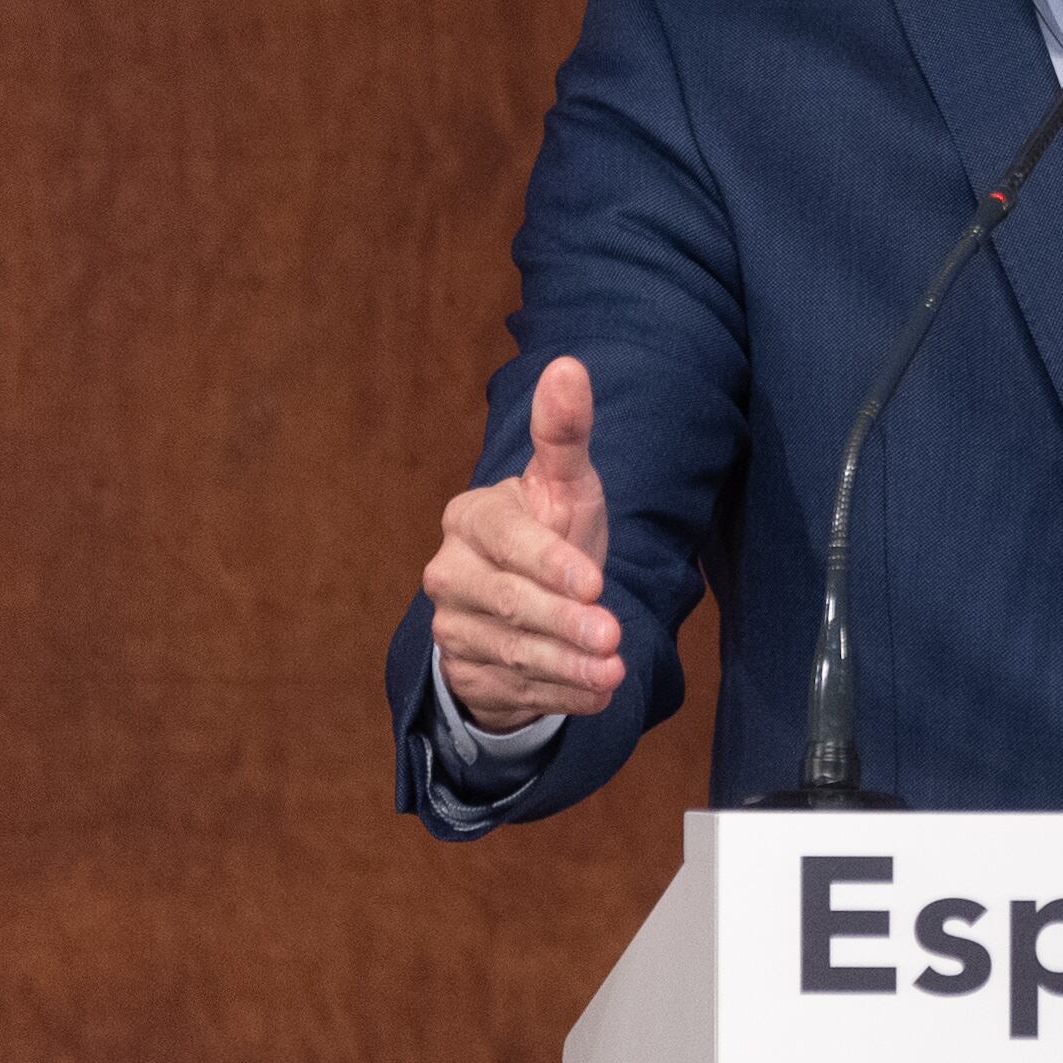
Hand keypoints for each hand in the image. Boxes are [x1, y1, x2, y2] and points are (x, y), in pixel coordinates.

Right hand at [424, 355, 626, 731]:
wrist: (532, 599)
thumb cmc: (553, 528)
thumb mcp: (567, 484)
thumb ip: (565, 433)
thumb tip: (568, 367)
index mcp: (471, 519)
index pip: (506, 540)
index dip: (550, 563)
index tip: (596, 582)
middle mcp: (449, 573)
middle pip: (508, 603)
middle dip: (564, 623)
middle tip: (613, 636)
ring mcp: (452, 628)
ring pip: (511, 652)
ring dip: (567, 667)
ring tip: (614, 670)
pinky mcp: (466, 674)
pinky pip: (513, 690)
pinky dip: (559, 695)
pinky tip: (598, 692)